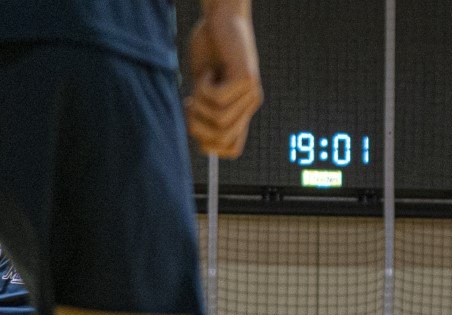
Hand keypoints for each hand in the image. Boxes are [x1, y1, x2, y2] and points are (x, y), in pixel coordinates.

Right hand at [184, 4, 262, 158]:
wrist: (221, 18)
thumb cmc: (210, 48)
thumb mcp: (202, 85)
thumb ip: (202, 111)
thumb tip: (199, 139)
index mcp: (241, 110)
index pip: (232, 150)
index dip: (209, 145)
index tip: (193, 120)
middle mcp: (250, 105)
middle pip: (222, 139)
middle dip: (197, 126)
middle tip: (190, 102)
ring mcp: (251, 94)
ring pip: (218, 119)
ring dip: (199, 102)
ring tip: (200, 82)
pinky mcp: (247, 80)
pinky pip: (217, 99)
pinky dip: (204, 86)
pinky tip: (208, 71)